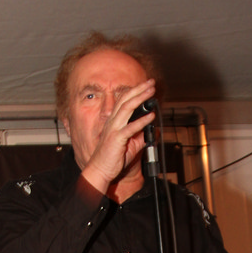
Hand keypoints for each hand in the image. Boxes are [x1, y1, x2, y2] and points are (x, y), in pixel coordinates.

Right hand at [79, 78, 155, 196]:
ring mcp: (114, 129)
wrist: (100, 170)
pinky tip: (151, 116)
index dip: (135, 92)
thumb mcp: (130, 145)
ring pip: (127, 108)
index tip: (146, 86)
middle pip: (126, 99)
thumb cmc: (112, 158)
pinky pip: (130, 127)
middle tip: (150, 82)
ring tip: (151, 92)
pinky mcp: (117, 139)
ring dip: (140, 98)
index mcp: (114, 121)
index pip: (124, 101)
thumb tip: (151, 132)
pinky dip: (142, 121)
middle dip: (139, 89)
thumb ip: (139, 137)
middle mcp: (112, 122)